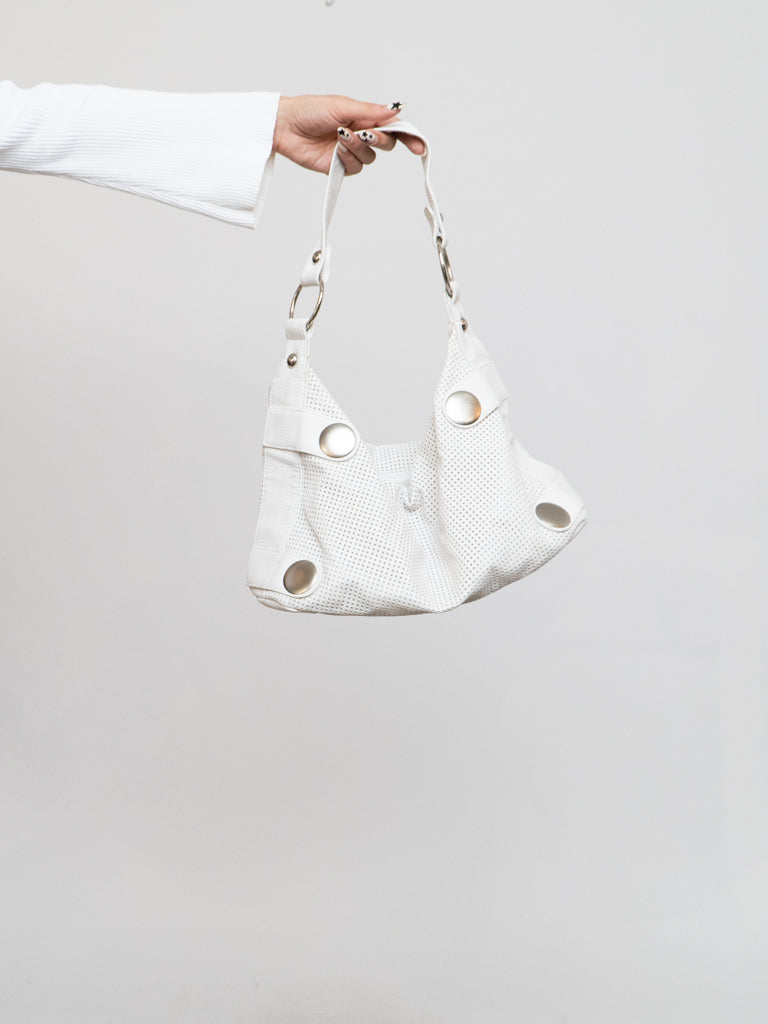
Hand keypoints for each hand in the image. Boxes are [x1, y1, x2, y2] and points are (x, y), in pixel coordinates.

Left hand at [272, 94, 425, 175]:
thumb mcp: (343, 105)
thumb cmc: (310, 110)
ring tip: (340, 137)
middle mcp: (361, 134)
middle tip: (366, 134)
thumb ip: (371, 111)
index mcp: (364, 116)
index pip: (393, 127)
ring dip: (357, 147)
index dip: (408, 136)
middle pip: (386, 144)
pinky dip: (348, 159)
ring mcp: (351, 151)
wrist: (286, 127)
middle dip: (380, 141)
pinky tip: (336, 150)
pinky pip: (355, 168)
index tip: (418, 147)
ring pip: (370, 158)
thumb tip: (395, 109)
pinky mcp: (340, 166)